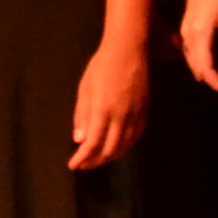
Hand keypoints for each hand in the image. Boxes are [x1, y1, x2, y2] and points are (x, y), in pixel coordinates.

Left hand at [70, 39, 147, 170]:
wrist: (128, 52)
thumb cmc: (101, 67)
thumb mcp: (85, 89)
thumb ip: (82, 115)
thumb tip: (79, 140)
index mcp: (103, 111)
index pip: (92, 143)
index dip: (83, 158)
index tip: (73, 165)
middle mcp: (121, 117)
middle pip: (110, 149)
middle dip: (95, 161)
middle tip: (84, 165)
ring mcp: (135, 116)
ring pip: (124, 146)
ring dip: (110, 156)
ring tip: (98, 159)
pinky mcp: (144, 112)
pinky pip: (135, 137)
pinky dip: (125, 147)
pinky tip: (116, 147)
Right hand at [179, 0, 217, 98]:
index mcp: (199, 34)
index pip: (206, 69)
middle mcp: (188, 35)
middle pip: (198, 69)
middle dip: (216, 83)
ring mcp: (186, 30)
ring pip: (193, 62)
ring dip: (208, 75)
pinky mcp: (187, 26)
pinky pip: (191, 53)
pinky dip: (202, 64)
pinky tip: (212, 65)